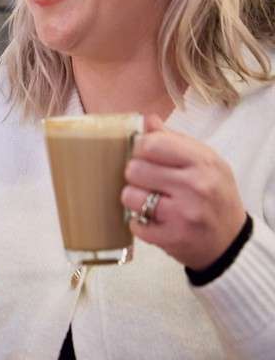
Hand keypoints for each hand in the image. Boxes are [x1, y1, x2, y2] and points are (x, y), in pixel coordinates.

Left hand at [123, 114, 247, 270]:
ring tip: (149, 201)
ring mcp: (183, 213)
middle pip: (134, 169)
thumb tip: (148, 120)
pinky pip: (134, 224)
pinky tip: (153, 220)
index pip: (152, 144)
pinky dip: (139, 223)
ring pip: (129, 196)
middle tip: (148, 181)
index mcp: (202, 162)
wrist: (230, 239)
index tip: (146, 157)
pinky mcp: (172, 237)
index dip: (141, 150)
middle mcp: (195, 186)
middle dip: (135, 175)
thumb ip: (174, 140)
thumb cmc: (214, 194)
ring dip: (134, 199)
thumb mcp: (205, 162)